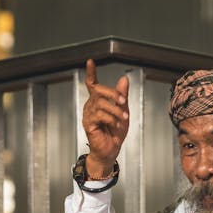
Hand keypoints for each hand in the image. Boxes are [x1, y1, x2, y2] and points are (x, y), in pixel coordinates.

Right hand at [82, 59, 129, 177]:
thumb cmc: (114, 133)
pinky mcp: (89, 124)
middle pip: (98, 90)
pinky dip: (111, 119)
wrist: (110, 150)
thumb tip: (124, 79)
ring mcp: (88, 115)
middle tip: (123, 100)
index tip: (90, 62)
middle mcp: (91, 106)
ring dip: (116, 110)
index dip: (91, 72)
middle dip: (112, 93)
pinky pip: (100, 115)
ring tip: (123, 118)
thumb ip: (122, 95)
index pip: (92, 84)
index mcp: (98, 101)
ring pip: (101, 103)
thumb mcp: (123, 110)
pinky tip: (115, 124)